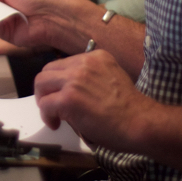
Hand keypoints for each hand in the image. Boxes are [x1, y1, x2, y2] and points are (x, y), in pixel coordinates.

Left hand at [34, 51, 152, 150]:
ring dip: (43, 100)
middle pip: (48, 70)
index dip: (59, 81)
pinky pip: (45, 104)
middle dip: (46, 88)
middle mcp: (83, 63)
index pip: (65, 64)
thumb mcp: (111, 79)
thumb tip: (72, 91)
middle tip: (51, 105)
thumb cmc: (130, 109)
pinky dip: (47, 116)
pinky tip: (56, 124)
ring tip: (52, 115)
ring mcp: (75, 79)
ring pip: (41, 83)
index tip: (62, 94)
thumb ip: (91, 78)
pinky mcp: (69, 99)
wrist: (140, 122)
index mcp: (96, 57)